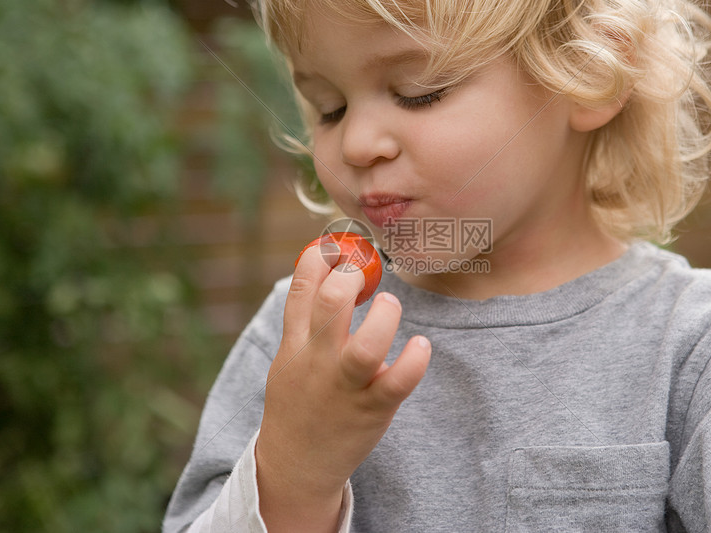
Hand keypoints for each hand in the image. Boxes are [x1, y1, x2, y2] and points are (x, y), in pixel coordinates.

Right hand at [255, 243, 431, 531]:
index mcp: (294, 342)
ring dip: (385, 317)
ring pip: (366, 347)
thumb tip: (328, 267)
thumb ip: (306, 317)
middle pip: (331, 306)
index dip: (322, 256)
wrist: (296, 463)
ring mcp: (345, 387)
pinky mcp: (372, 409)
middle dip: (353, 277)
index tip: (340, 246)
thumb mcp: (290, 356)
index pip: (302, 287)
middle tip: (366, 273)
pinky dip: (414, 360)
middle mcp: (317, 361)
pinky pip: (398, 382)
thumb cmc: (300, 399)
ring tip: (390, 306)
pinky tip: (420, 345)